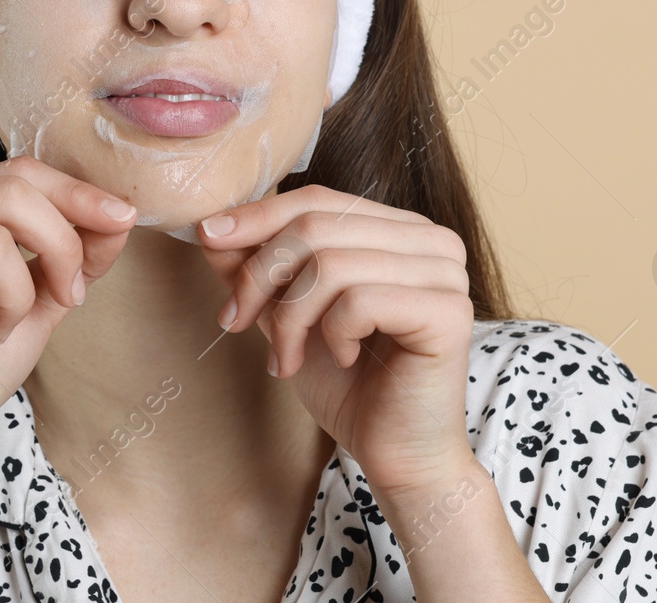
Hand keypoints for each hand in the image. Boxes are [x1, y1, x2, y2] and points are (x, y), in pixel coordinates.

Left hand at [197, 184, 477, 494]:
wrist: (396, 457)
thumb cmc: (348, 386)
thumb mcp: (288, 315)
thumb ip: (257, 268)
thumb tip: (210, 226)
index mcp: (400, 230)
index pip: (318, 200)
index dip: (257, 217)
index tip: (208, 239)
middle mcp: (431, 240)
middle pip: (317, 225)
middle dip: (260, 274)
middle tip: (236, 321)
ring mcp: (445, 273)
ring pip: (330, 263)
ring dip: (290, 317)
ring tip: (285, 359)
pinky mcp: (448, 312)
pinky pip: (358, 300)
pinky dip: (331, 334)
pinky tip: (344, 359)